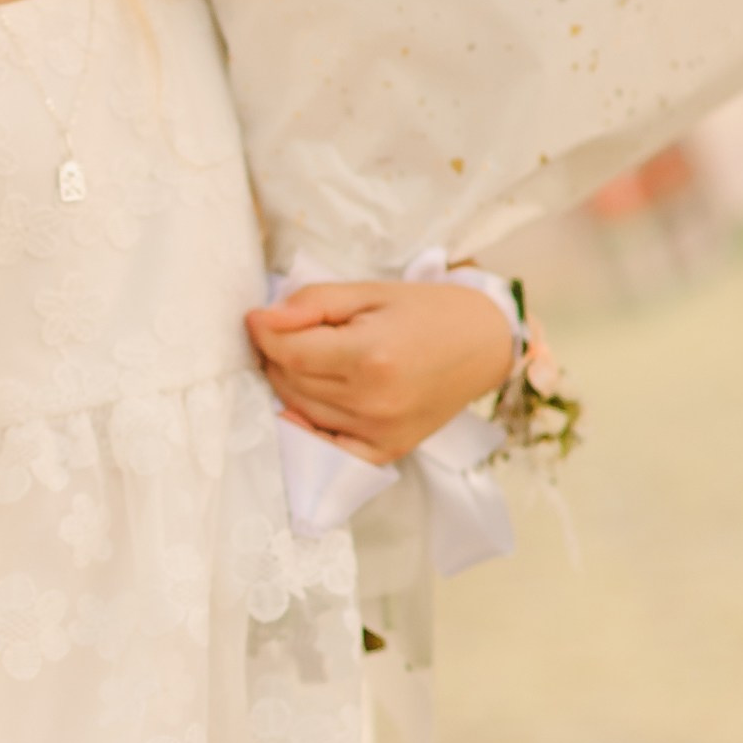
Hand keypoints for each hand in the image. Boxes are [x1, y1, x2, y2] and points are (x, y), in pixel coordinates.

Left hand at [245, 277, 513, 467]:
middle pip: (290, 383)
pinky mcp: (387, 451)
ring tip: (305, 358)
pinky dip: (307, 427)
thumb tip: (262, 320)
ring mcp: (379, 432)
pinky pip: (327, 449)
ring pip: (301, 411)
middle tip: (285, 333)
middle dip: (276, 356)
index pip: (289, 353)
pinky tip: (302, 406)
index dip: (264, 334)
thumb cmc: (428, 311)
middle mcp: (373, 401)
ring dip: (288, 385)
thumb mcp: (371, 291)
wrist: (485, 344)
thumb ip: (313, 303)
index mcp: (371, 356)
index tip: (257, 319)